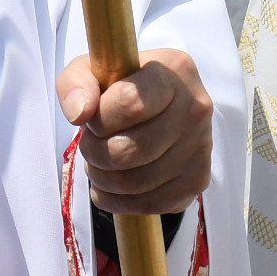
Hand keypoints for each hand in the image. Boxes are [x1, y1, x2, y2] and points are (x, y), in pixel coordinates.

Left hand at [57, 47, 212, 216]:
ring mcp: (201, 147)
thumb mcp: (92, 71)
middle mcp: (196, 108)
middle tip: (91, 144)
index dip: (100, 119)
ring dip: (102, 177)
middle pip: (127, 150)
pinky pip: (147, 204)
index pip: (130, 103)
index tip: (93, 118)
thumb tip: (79, 114)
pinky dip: (117, 200)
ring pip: (133, 182)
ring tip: (100, 162)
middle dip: (94, 152)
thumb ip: (76, 83)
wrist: (159, 107)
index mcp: (174, 71)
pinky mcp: (198, 180)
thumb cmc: (121, 86)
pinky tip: (112, 183)